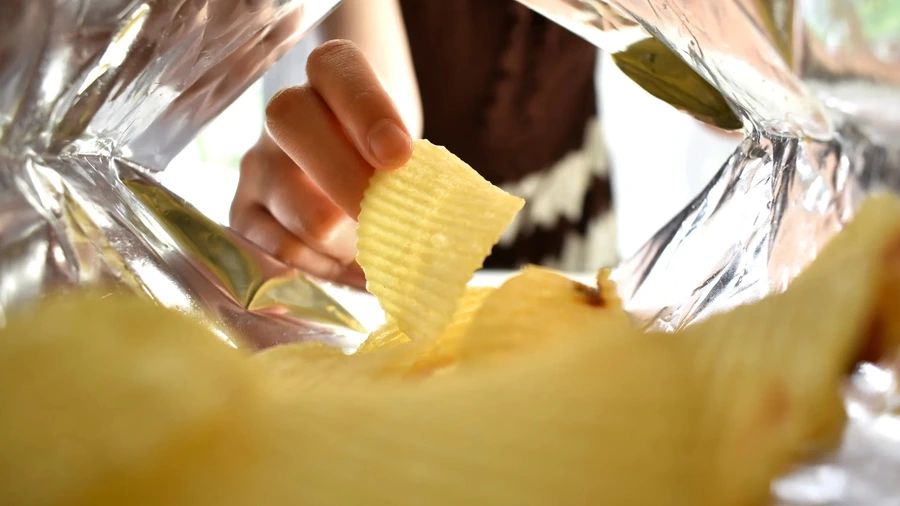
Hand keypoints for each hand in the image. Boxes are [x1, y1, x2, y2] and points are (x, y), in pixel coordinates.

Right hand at [231, 40, 413, 288]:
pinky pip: (287, 253)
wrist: (344, 184)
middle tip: (393, 221)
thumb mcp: (401, 151)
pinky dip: (328, 269)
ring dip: (352, 243)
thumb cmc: (386, 163)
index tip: (398, 153)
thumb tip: (419, 225)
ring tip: (374, 248)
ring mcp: (257, 164)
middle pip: (297, 127)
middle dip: (353, 185)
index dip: (367, 109)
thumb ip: (409, 171)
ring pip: (305, 213)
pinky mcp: (242, 214)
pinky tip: (350, 266)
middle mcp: (284, 113)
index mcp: (331, 79)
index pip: (335, 68)